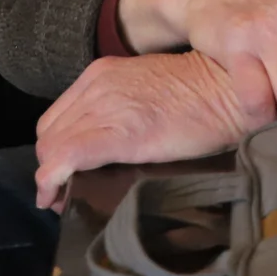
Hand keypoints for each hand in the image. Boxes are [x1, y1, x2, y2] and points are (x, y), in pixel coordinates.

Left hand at [34, 51, 270, 211]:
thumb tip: (105, 145)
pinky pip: (69, 155)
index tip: (59, 174)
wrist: (229, 89)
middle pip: (50, 134)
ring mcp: (107, 107)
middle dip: (48, 166)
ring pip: (53, 147)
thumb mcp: (146, 91)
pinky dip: (54, 178)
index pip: (57, 117)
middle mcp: (96, 87)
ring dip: (50, 178)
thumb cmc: (199, 96)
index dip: (52, 150)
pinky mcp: (122, 133)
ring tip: (61, 200)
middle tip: (59, 193)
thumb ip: (120, 108)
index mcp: (101, 75)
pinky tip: (56, 195)